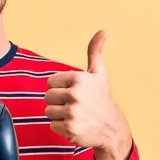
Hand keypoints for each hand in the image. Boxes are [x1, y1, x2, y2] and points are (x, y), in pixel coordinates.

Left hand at [44, 30, 131, 159]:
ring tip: (75, 115)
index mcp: (79, 78)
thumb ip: (95, 51)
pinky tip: (75, 125)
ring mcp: (73, 113)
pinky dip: (61, 127)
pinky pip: (52, 125)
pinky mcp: (69, 129)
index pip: (50, 82)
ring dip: (59, 114)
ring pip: (48, 111)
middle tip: (75, 105)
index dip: (61, 87)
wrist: (112, 128)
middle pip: (47, 96)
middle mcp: (76, 94)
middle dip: (58, 101)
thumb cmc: (102, 98)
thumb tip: (103, 30)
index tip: (76, 91)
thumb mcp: (99, 73)